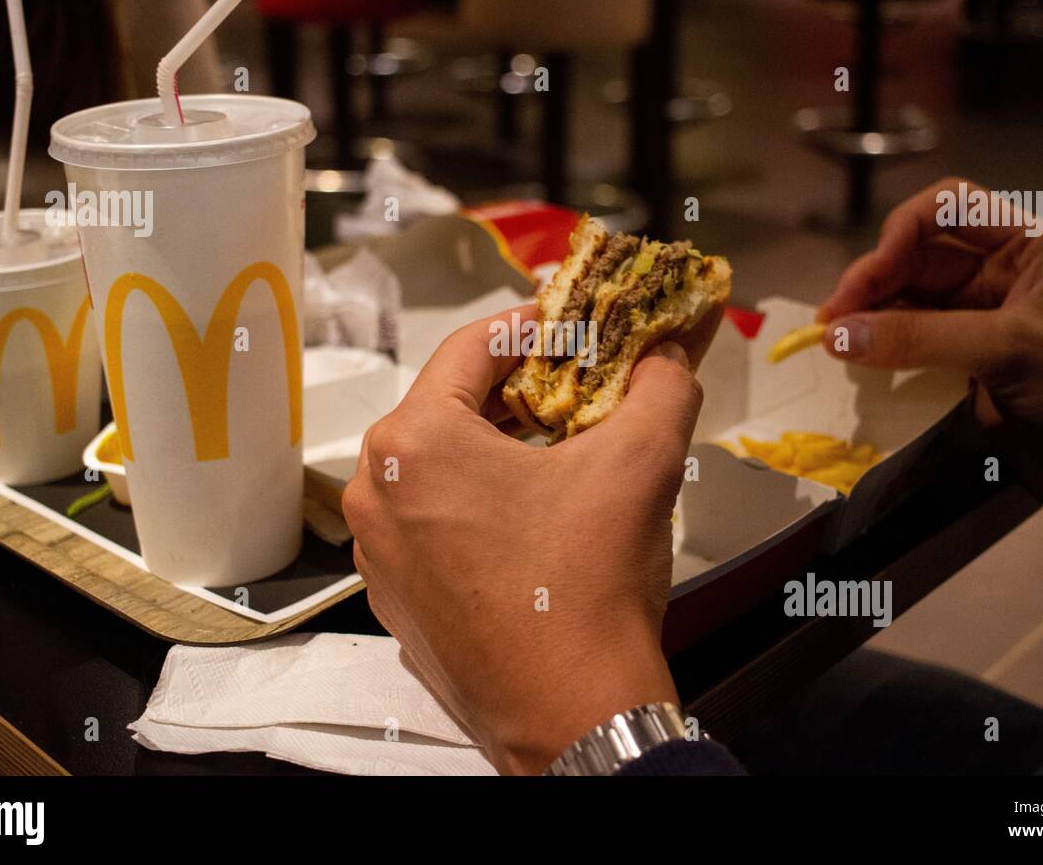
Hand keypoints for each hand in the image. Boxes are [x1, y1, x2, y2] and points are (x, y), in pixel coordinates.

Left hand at [343, 305, 706, 773]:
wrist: (573, 717)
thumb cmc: (589, 585)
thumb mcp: (640, 463)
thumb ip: (661, 385)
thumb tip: (666, 353)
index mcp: (413, 443)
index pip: (471, 347)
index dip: (532, 326)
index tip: (575, 326)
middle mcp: (376, 492)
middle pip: (450, 406)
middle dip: (519, 390)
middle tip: (579, 387)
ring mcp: (380, 552)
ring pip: (439, 466)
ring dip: (499, 448)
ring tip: (564, 449)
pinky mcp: (397, 599)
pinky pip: (433, 522)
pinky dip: (478, 504)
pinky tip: (535, 518)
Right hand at [818, 178, 1042, 530]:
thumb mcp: (1003, 351)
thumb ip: (918, 338)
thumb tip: (837, 335)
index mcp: (1024, 247)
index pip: (949, 208)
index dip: (903, 230)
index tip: (870, 275)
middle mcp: (996, 271)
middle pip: (915, 254)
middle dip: (872, 280)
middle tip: (832, 319)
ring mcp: (975, 314)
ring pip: (903, 295)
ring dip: (867, 314)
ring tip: (834, 341)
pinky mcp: (957, 356)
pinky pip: (905, 336)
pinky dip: (877, 344)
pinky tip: (855, 357)